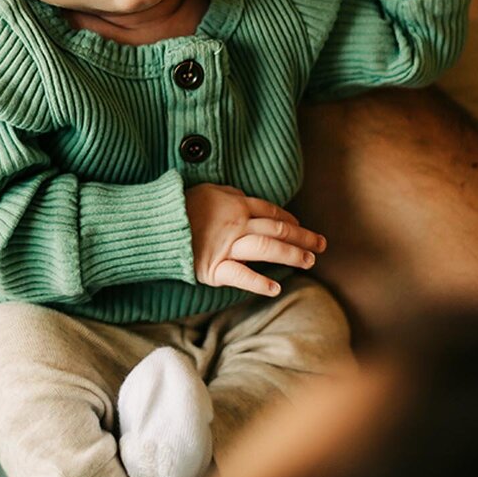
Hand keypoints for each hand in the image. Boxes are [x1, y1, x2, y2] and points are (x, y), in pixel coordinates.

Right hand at [185, 184, 326, 296]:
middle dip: (303, 238)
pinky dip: (258, 283)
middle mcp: (237, 224)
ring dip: (291, 255)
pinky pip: (240, 275)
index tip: (301, 227)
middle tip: (321, 245)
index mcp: (236, 204)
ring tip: (309, 261)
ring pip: (267, 249)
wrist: (155, 223)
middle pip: (277, 230)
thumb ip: (229, 193)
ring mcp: (227, 247)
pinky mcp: (214, 267)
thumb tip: (244, 197)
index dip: (290, 220)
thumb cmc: (179, 204)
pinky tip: (275, 288)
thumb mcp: (207, 188)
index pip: (271, 212)